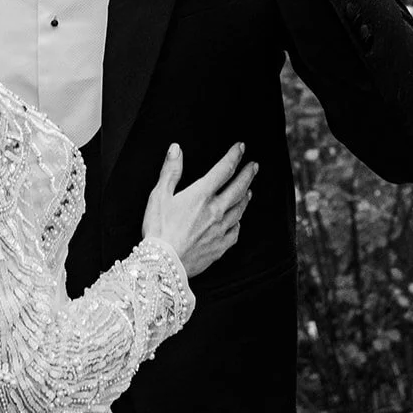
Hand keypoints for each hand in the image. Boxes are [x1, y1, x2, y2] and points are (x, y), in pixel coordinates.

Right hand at [142, 142, 256, 278]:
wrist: (163, 265)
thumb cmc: (158, 229)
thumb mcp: (158, 196)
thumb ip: (170, 171)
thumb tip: (176, 149)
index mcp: (201, 195)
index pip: (224, 170)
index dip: (234, 156)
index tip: (241, 147)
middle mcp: (215, 211)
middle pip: (239, 188)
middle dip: (248, 174)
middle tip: (254, 166)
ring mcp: (220, 230)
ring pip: (240, 210)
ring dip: (246, 197)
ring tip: (249, 190)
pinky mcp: (220, 247)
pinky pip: (235, 232)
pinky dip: (238, 223)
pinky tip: (238, 221)